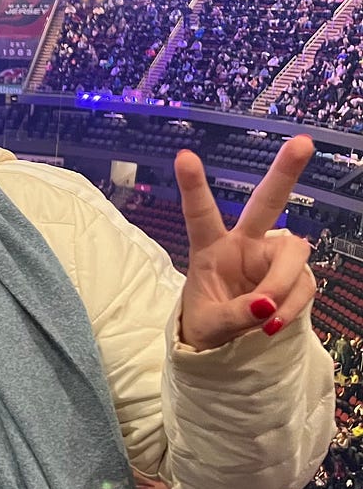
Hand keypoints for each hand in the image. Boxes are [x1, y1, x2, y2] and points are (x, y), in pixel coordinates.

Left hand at [174, 136, 315, 350]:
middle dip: (285, 173)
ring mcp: (271, 259)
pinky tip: (272, 323)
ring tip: (263, 316)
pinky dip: (291, 307)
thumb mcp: (208, 326)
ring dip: (283, 284)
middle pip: (267, 203)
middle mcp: (244, 244)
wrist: (222, 346)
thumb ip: (234, 314)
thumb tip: (266, 305)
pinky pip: (303, 285)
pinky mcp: (293, 277)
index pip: (200, 214)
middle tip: (303, 142)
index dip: (193, 186)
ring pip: (293, 253)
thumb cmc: (205, 325)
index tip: (184, 156)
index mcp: (210, 248)